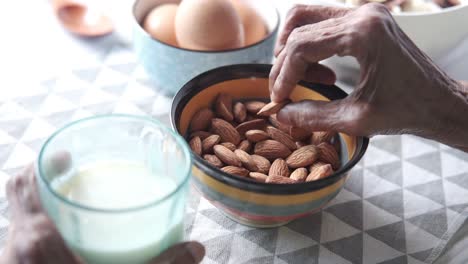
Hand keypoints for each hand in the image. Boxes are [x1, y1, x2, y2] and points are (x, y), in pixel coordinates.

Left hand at [1, 165, 204, 263]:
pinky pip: (21, 245)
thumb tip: (198, 249)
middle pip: (20, 201)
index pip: (23, 185)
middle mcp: (13, 249)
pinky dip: (38, 234)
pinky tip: (65, 245)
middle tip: (76, 178)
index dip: (42, 164)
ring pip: (19, 224)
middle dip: (46, 184)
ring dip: (41, 209)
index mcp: (34, 240)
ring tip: (73, 208)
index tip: (66, 156)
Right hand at [270, 3, 467, 149]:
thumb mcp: (356, 119)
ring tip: (306, 81)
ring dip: (295, 50)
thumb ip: (314, 116)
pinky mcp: (367, 20)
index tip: (278, 97)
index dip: (283, 74)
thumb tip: (282, 114)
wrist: (441, 102)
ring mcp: (366, 13)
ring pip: (307, 18)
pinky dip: (313, 47)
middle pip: (299, 27)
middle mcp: (363, 14)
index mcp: (363, 34)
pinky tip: (324, 74)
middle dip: (284, 62)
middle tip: (283, 90)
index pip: (301, 45)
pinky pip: (324, 24)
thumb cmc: (408, 111)